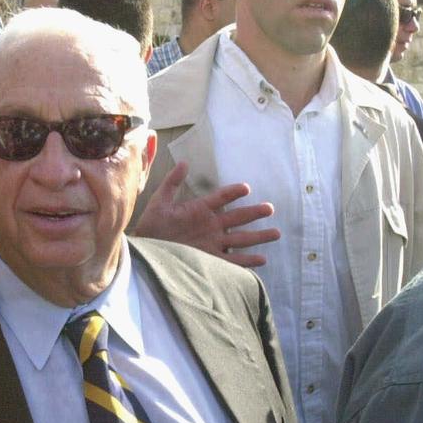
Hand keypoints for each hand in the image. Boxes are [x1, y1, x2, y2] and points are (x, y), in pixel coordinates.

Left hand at [134, 161, 280, 266]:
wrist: (146, 252)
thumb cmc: (151, 227)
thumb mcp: (161, 202)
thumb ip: (172, 183)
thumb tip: (184, 162)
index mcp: (200, 209)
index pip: (221, 198)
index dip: (233, 192)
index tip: (246, 188)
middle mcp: (211, 226)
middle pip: (237, 218)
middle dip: (254, 213)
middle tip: (270, 208)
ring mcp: (213, 243)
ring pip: (241, 238)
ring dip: (258, 236)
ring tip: (276, 233)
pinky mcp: (211, 260)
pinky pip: (233, 260)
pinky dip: (248, 261)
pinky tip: (262, 259)